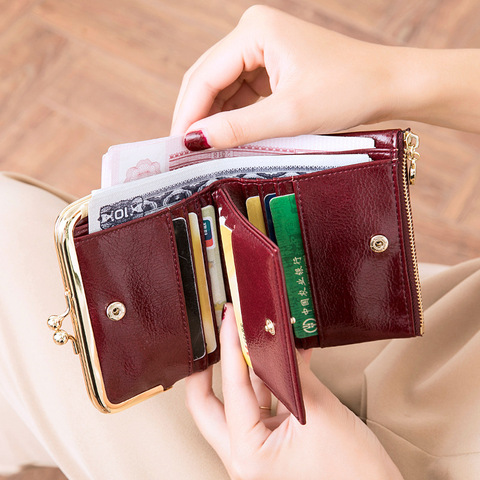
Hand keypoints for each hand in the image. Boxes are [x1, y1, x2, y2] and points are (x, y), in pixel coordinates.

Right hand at [171, 5, 479, 148]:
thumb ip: (238, 128)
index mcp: (254, 31)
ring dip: (213, 120)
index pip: (205, 76)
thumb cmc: (347, 91)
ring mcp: (263, 50)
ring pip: (223, 90)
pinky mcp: (272, 67)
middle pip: (208, 80)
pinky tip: (228, 139)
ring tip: (204, 152)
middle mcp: (253, 34)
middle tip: (182, 155)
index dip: (187, 114)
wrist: (389, 85)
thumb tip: (193, 142)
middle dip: (196, 117)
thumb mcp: (289, 115)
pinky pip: (241, 95)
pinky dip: (233, 118)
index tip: (175, 149)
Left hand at [185, 304, 402, 479]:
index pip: (232, 390)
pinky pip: (264, 401)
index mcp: (248, 454)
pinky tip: (285, 353)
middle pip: (209, 404)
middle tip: (213, 337)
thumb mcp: (320, 411)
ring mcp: (258, 447)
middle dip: (209, 368)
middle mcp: (245, 454)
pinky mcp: (272, 439)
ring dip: (247, 366)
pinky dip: (273, 376)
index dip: (232, 348)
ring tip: (253, 335)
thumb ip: (292, 371)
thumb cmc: (352, 470)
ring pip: (238, 399)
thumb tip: (276, 337)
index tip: (231, 320)